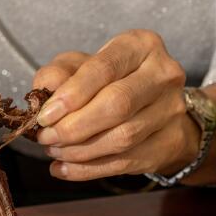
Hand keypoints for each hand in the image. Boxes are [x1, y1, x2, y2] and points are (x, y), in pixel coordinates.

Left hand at [33, 30, 199, 180]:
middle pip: (117, 105)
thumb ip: (58, 73)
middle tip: (47, 137)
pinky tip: (64, 168)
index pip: (103, 69)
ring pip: (123, 138)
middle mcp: (163, 75)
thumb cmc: (110, 80)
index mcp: (140, 45)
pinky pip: (126, 162)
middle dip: (74, 127)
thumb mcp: (79, 66)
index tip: (45, 116)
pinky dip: (88, 170)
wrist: (153, 106)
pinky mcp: (170, 142)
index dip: (71, 96)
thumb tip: (44, 93)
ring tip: (54, 150)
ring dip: (80, 150)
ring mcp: (171, 110)